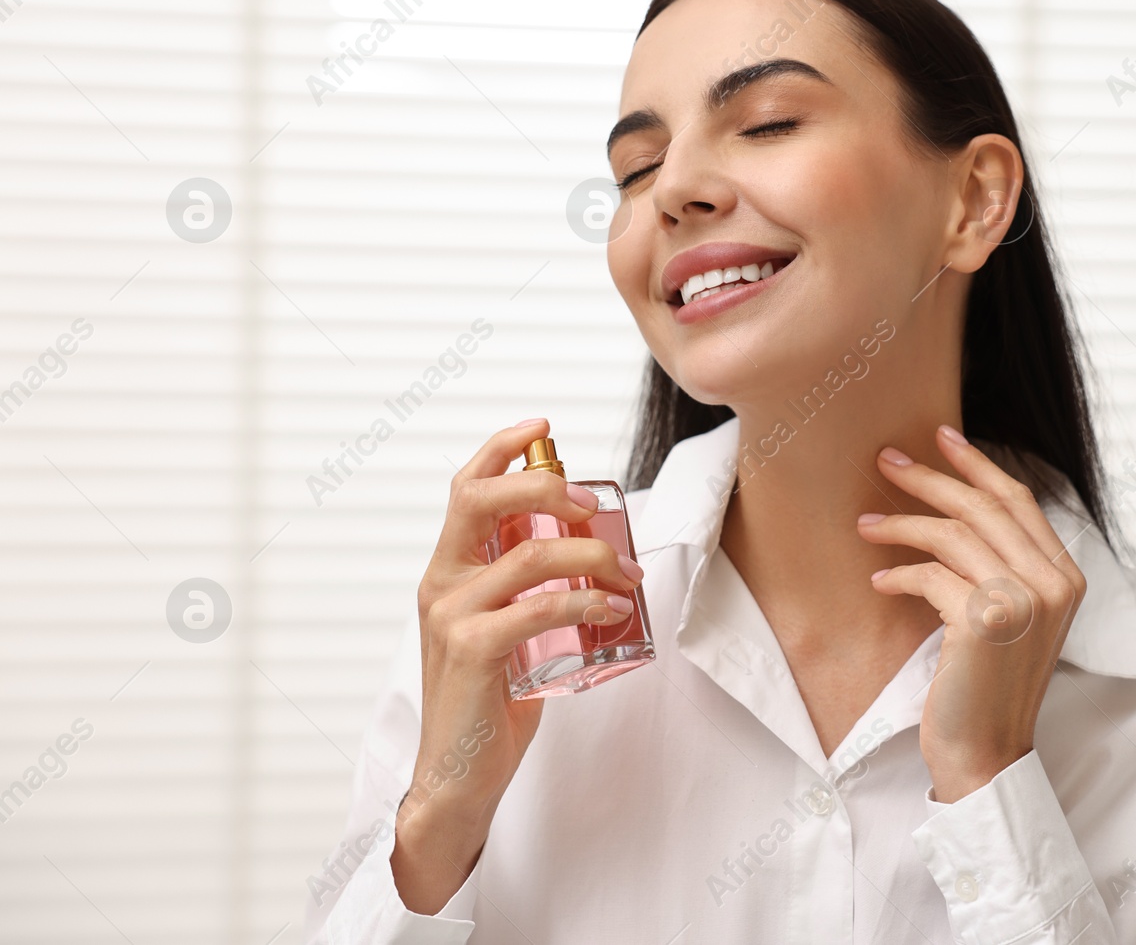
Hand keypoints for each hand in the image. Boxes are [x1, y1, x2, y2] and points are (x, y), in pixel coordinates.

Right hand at [394, 417, 642, 913]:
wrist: (459, 775)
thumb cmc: (489, 700)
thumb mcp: (506, 628)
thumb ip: (529, 587)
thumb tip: (589, 548)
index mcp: (447, 570)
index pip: (464, 488)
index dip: (500, 447)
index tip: (543, 426)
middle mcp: (441, 583)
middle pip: (483, 498)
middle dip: (546, 484)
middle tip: (595, 506)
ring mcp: (453, 616)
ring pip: (530, 553)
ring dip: (593, 555)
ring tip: (628, 575)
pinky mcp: (475, 650)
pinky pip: (542, 607)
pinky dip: (588, 602)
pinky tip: (614, 611)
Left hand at [855, 424, 1086, 803]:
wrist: (987, 753)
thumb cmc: (987, 684)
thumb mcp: (1009, 616)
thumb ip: (1000, 565)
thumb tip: (953, 505)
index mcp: (1066, 577)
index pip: (1019, 500)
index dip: (977, 464)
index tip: (940, 436)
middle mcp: (1053, 584)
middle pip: (983, 505)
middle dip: (929, 477)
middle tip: (886, 460)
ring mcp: (1024, 601)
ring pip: (953, 533)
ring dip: (901, 524)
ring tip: (865, 525)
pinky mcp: (985, 620)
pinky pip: (930, 575)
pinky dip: (898, 574)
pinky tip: (879, 580)